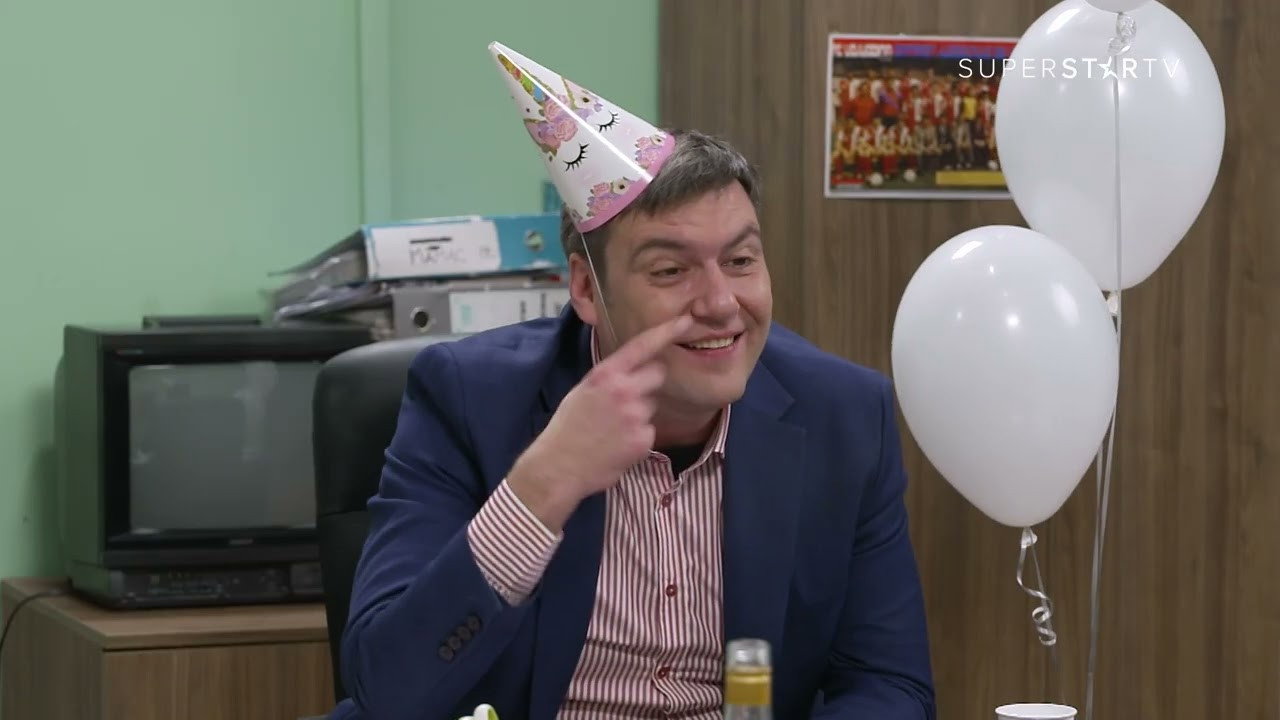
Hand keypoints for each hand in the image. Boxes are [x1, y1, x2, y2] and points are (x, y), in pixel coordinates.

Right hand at [508, 314, 692, 531]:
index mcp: (606, 374)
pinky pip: (651, 430)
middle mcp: (624, 390)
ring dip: (641, 413)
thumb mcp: (584, 390)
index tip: (686, 320)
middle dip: (650, 382)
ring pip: (653, 404)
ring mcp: (636, 416)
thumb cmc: (568, 427)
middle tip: (627, 399)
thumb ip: (611, 376)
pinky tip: (618, 444)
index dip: (667, 331)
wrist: (559, 467)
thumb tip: (636, 366)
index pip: (643, 345)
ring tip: (615, 427)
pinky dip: (638, 437)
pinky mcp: (644, 439)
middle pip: (658, 374)